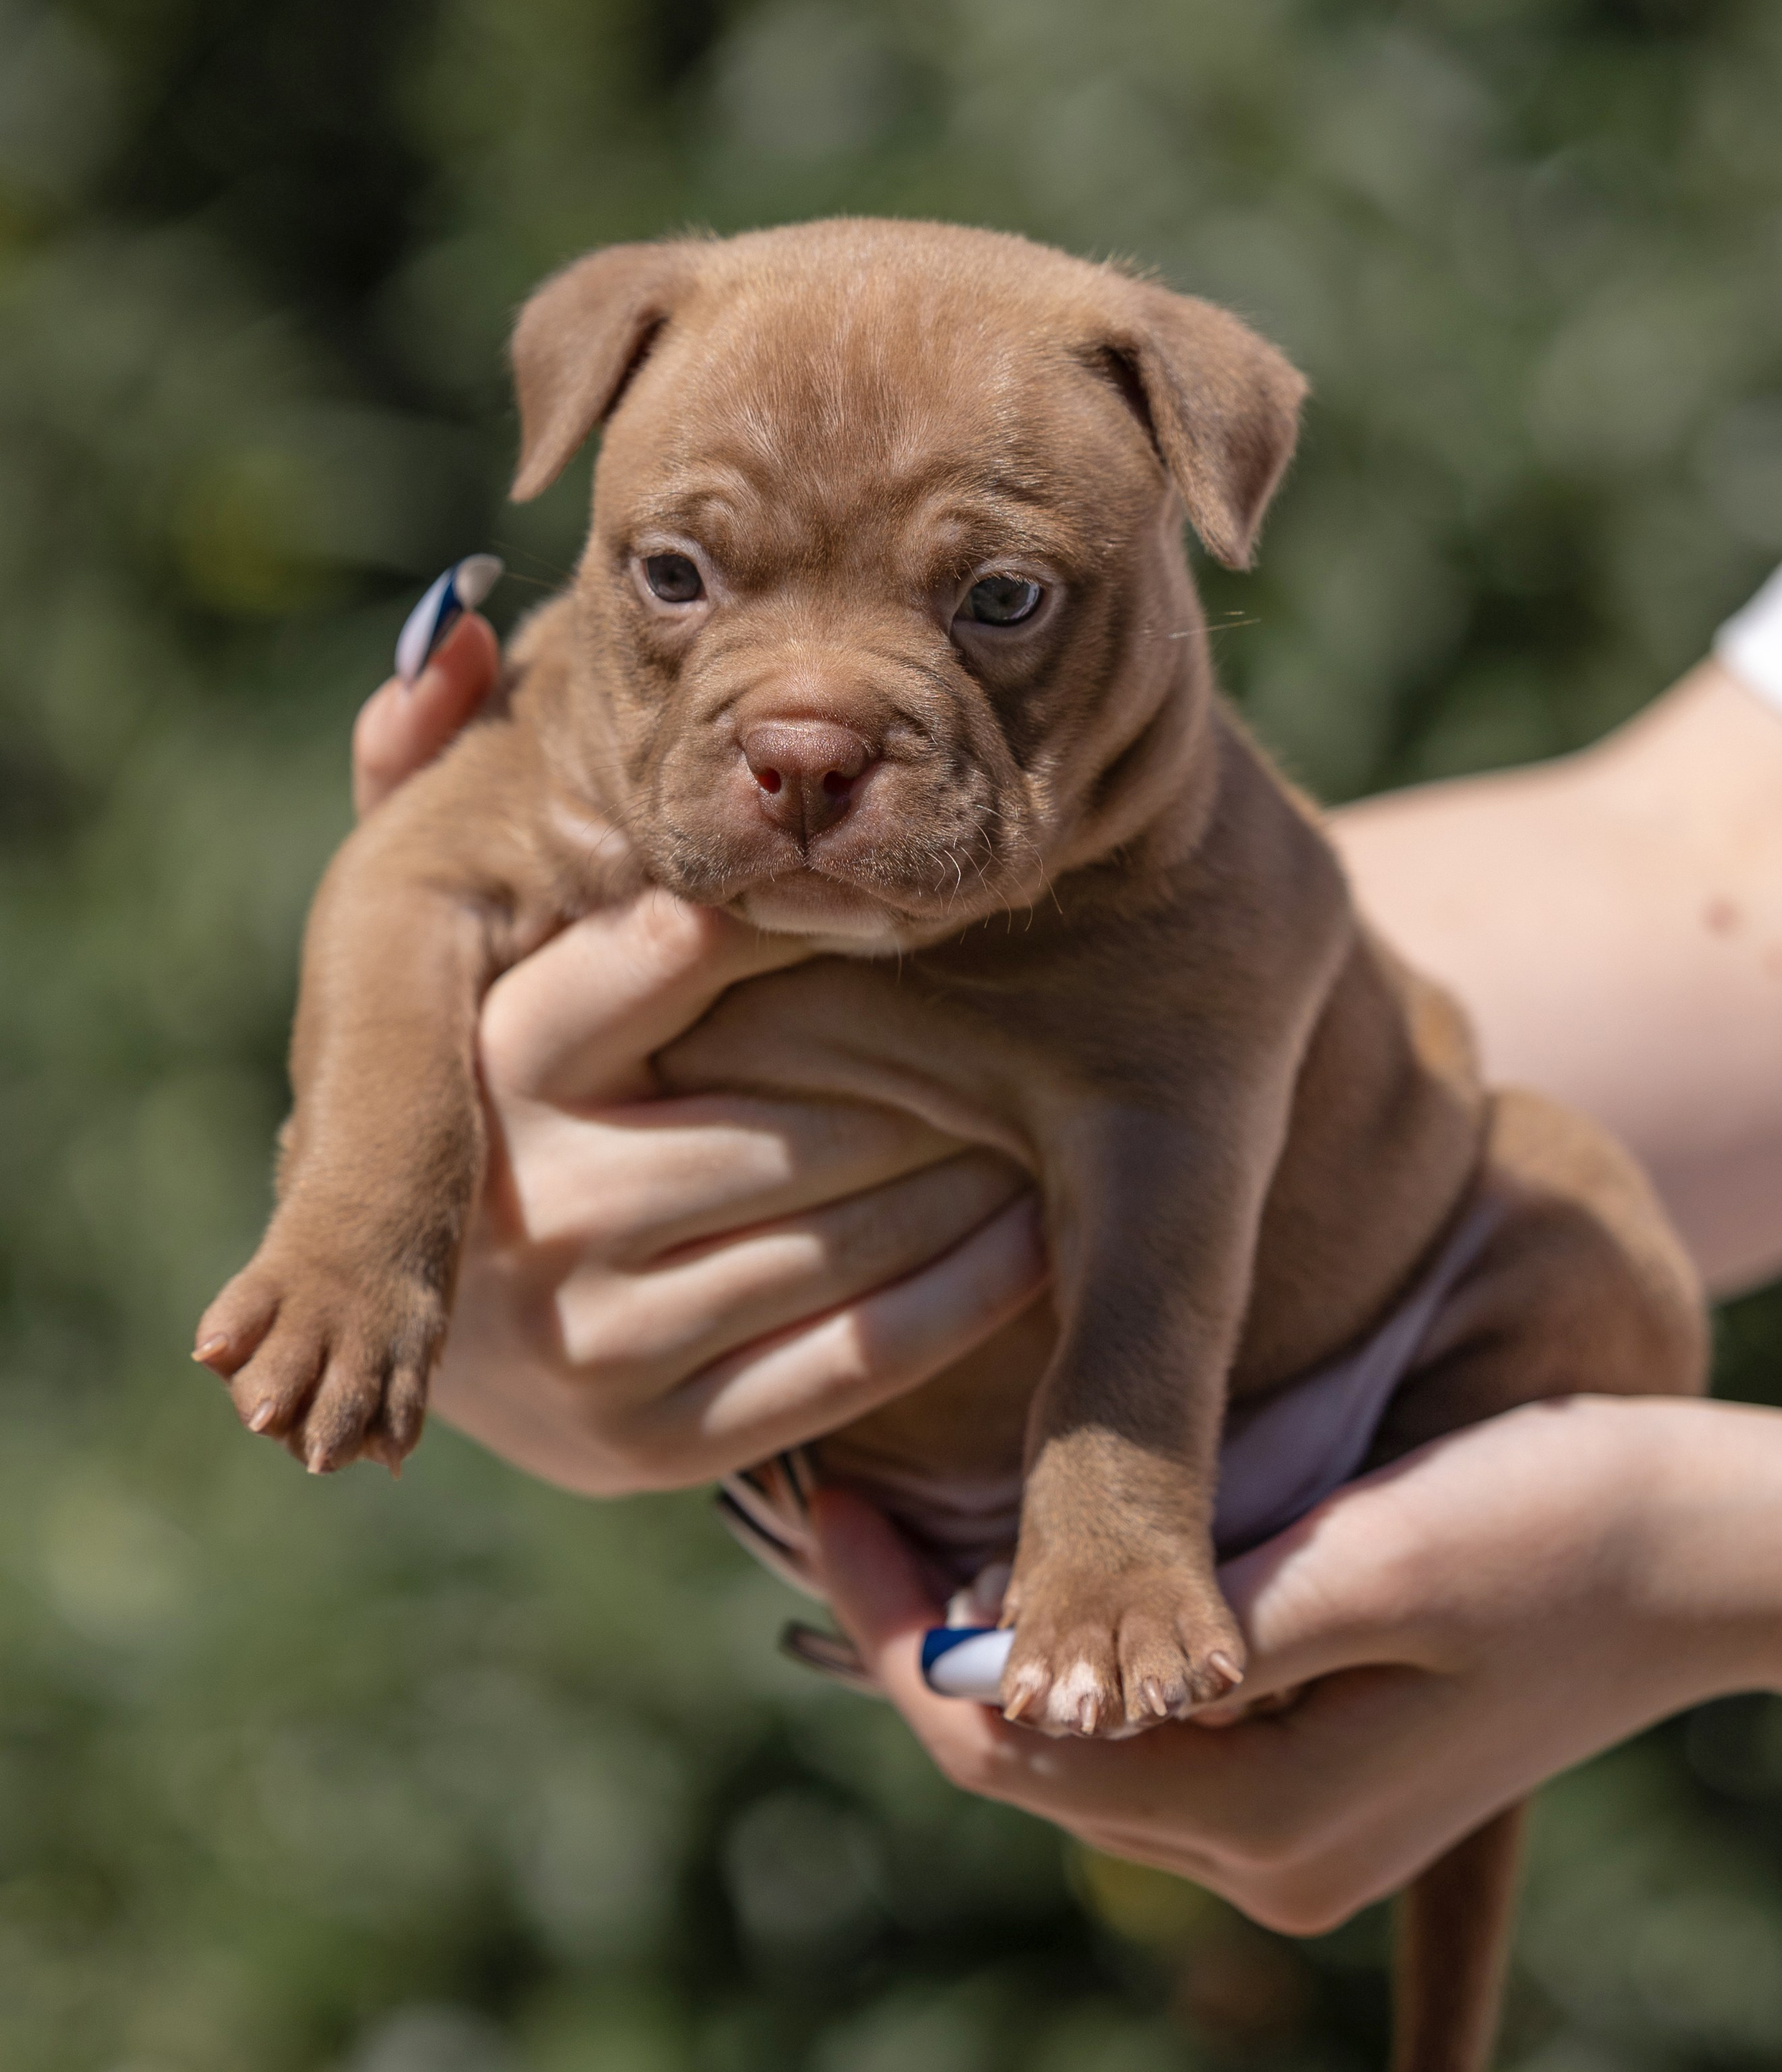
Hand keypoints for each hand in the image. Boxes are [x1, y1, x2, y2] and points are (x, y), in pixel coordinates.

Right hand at [350, 618, 1048, 1492]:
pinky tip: (1039, 1225)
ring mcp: (589, 1347)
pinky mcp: (653, 1444)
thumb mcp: (438, 927)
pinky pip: (858, 1355)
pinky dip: (968, 1287)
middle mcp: (527, 1214)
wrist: (458, 1329)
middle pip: (801, 1108)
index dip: (806, 906)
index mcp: (481, 1069)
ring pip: (850, 1229)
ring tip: (1058, 1093)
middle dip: (931, 1051)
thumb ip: (434, 775)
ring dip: (977, 1161)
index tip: (900, 869)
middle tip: (1046, 1003)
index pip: (673, 952)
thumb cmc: (494, 1072)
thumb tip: (462, 628)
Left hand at [810, 1395, 1781, 1929]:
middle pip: (1017, 1758)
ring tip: (886, 1507)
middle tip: (819, 1492)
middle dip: (908, 1633)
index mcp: (1266, 1825)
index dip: (887, 1631)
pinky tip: (1010, 1553)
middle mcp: (1262, 1862)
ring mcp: (1287, 1832)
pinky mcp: (1308, 1776)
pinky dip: (1058, 1649)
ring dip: (976, 1638)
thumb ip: (1183, 1631)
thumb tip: (993, 1679)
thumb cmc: (1555, 1528)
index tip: (817, 1502)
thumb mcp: (1369, 1561)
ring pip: (1064, 1745)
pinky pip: (1134, 1729)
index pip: (999, 1749)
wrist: (1704, 1550)